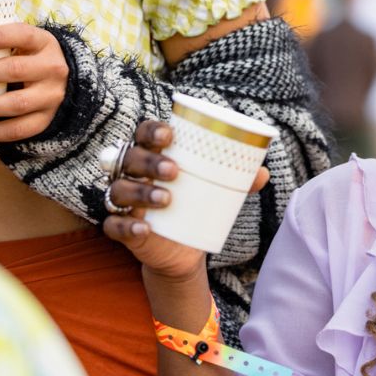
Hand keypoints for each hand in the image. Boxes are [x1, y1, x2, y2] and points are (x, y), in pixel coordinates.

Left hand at [0, 23, 69, 141]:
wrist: (63, 81)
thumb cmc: (29, 58)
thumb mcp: (22, 44)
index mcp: (44, 43)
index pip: (20, 35)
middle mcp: (52, 69)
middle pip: (15, 69)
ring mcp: (52, 95)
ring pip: (17, 103)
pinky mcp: (46, 118)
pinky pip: (20, 128)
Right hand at [103, 119, 270, 280]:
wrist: (185, 245)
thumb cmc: (198, 203)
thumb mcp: (219, 190)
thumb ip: (240, 180)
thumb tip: (263, 173)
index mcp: (154, 155)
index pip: (143, 134)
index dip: (151, 130)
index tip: (169, 135)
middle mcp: (133, 174)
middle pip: (130, 158)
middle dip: (149, 161)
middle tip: (174, 170)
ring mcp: (125, 201)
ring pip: (119, 189)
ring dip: (140, 191)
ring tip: (167, 198)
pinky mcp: (122, 228)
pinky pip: (113, 225)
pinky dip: (125, 226)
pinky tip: (143, 228)